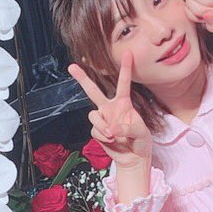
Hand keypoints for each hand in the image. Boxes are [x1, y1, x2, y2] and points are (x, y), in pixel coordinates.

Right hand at [69, 52, 152, 168]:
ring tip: (113, 135)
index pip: (123, 83)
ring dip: (102, 126)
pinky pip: (94, 130)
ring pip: (92, 115)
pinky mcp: (97, 130)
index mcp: (124, 103)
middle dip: (82, 79)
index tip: (128, 53)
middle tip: (72, 66)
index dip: (126, 68)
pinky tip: (111, 140)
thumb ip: (128, 127)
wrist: (133, 158)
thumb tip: (112, 128)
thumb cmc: (141, 141)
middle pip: (93, 91)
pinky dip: (102, 136)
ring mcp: (102, 119)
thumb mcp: (141, 132)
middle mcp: (110, 108)